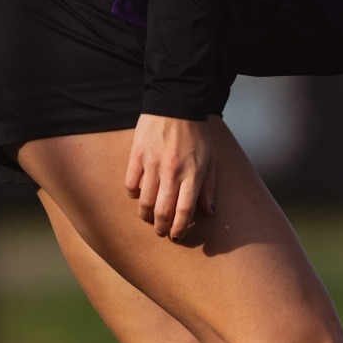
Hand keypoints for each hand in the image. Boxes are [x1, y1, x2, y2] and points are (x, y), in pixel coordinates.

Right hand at [125, 113, 217, 240]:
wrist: (175, 105)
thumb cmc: (196, 135)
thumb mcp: (211, 160)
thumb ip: (209, 187)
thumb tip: (209, 212)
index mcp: (192, 174)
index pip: (184, 210)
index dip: (179, 228)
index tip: (177, 237)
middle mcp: (172, 172)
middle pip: (162, 210)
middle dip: (161, 228)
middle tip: (161, 232)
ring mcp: (152, 164)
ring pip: (144, 201)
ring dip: (146, 215)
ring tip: (149, 218)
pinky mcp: (137, 155)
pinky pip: (130, 183)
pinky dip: (133, 194)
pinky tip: (138, 196)